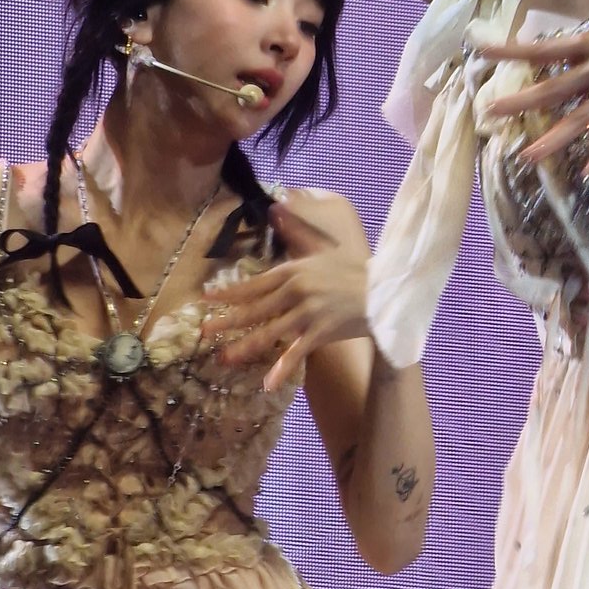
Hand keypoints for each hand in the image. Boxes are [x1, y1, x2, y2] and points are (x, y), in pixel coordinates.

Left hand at [202, 201, 369, 391]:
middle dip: (227, 321)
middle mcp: (297, 290)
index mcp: (294, 270)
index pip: (253, 283)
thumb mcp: (322, 247)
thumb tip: (277, 205)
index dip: (228, 293)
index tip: (205, 299)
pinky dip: (282, 369)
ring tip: (223, 357)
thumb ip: (297, 231)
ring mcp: (308, 312)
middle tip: (204, 331)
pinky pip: (297, 353)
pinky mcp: (321, 332)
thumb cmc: (353, 270)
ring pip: (269, 332)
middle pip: (255, 309)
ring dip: (245, 347)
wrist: (384, 291)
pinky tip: (268, 384)